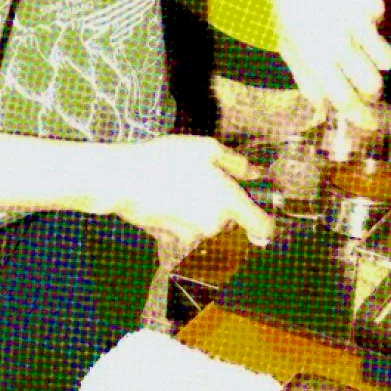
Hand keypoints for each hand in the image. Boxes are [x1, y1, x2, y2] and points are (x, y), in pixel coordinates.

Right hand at [93, 136, 274, 252]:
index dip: (265, 222)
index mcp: (229, 202)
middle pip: (230, 223)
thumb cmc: (167, 158)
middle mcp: (215, 225)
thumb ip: (237, 164)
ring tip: (180, 187)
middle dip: (222, 206)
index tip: (260, 213)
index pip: (263, 228)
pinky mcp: (174, 242)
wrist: (125, 179)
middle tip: (202, 182)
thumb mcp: (207, 148)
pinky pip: (187, 232)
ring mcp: (194, 236)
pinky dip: (182, 220)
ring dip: (200, 213)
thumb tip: (256, 174)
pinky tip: (168, 200)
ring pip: (208, 226)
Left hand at [268, 0, 390, 127]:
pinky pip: (381, 20)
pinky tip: (359, 6)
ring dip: (381, 61)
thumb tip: (322, 108)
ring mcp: (352, 21)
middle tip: (370, 86)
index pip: (341, 98)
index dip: (359, 116)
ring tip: (371, 50)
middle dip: (375, 92)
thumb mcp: (287, 39)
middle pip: (370, 85)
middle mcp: (334, 41)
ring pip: (385, 60)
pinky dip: (374, 18)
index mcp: (311, 55)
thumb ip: (304, 75)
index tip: (370, 124)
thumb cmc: (291, 1)